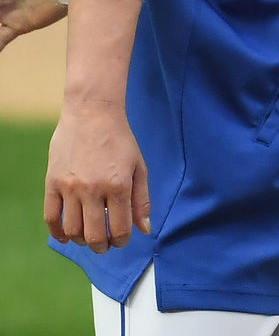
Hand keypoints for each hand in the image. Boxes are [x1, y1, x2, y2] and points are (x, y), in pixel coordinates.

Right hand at [45, 100, 150, 252]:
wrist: (92, 113)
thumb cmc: (120, 140)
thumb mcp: (138, 166)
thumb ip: (141, 199)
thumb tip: (145, 229)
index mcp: (118, 185)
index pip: (119, 229)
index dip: (122, 240)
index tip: (122, 239)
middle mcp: (93, 189)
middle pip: (94, 236)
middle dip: (102, 246)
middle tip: (105, 245)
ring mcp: (70, 187)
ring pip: (72, 230)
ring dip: (81, 240)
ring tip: (88, 237)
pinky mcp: (52, 182)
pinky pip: (50, 218)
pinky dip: (57, 233)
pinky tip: (66, 235)